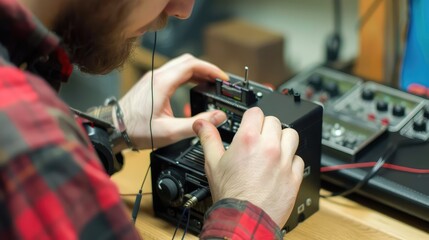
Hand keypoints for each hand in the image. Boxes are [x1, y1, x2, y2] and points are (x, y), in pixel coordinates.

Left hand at [119, 54, 227, 148]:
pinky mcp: (150, 82)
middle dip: (206, 69)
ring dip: (196, 71)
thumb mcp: (170, 131)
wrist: (113, 129)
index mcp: (163, 83)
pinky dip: (187, 76)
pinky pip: (172, 72)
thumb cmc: (136, 130)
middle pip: (187, 61)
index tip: (222, 78)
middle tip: (218, 81)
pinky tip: (192, 86)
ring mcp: (152, 77)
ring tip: (209, 84)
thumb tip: (218, 117)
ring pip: (179, 65)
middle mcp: (157, 76)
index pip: (192, 65)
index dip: (211, 69)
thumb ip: (196, 124)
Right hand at [193, 107, 303, 226]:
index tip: (250, 124)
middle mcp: (269, 147)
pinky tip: (280, 167)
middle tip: (259, 139)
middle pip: (275, 121)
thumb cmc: (230, 194)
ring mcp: (284, 161)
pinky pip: (298, 159)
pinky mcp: (294, 176)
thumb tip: (201, 124)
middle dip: (266, 128)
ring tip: (272, 150)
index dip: (251, 117)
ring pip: (291, 135)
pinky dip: (291, 161)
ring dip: (282, 140)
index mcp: (248, 139)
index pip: (256, 112)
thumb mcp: (213, 163)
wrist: (244, 219)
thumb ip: (208, 138)